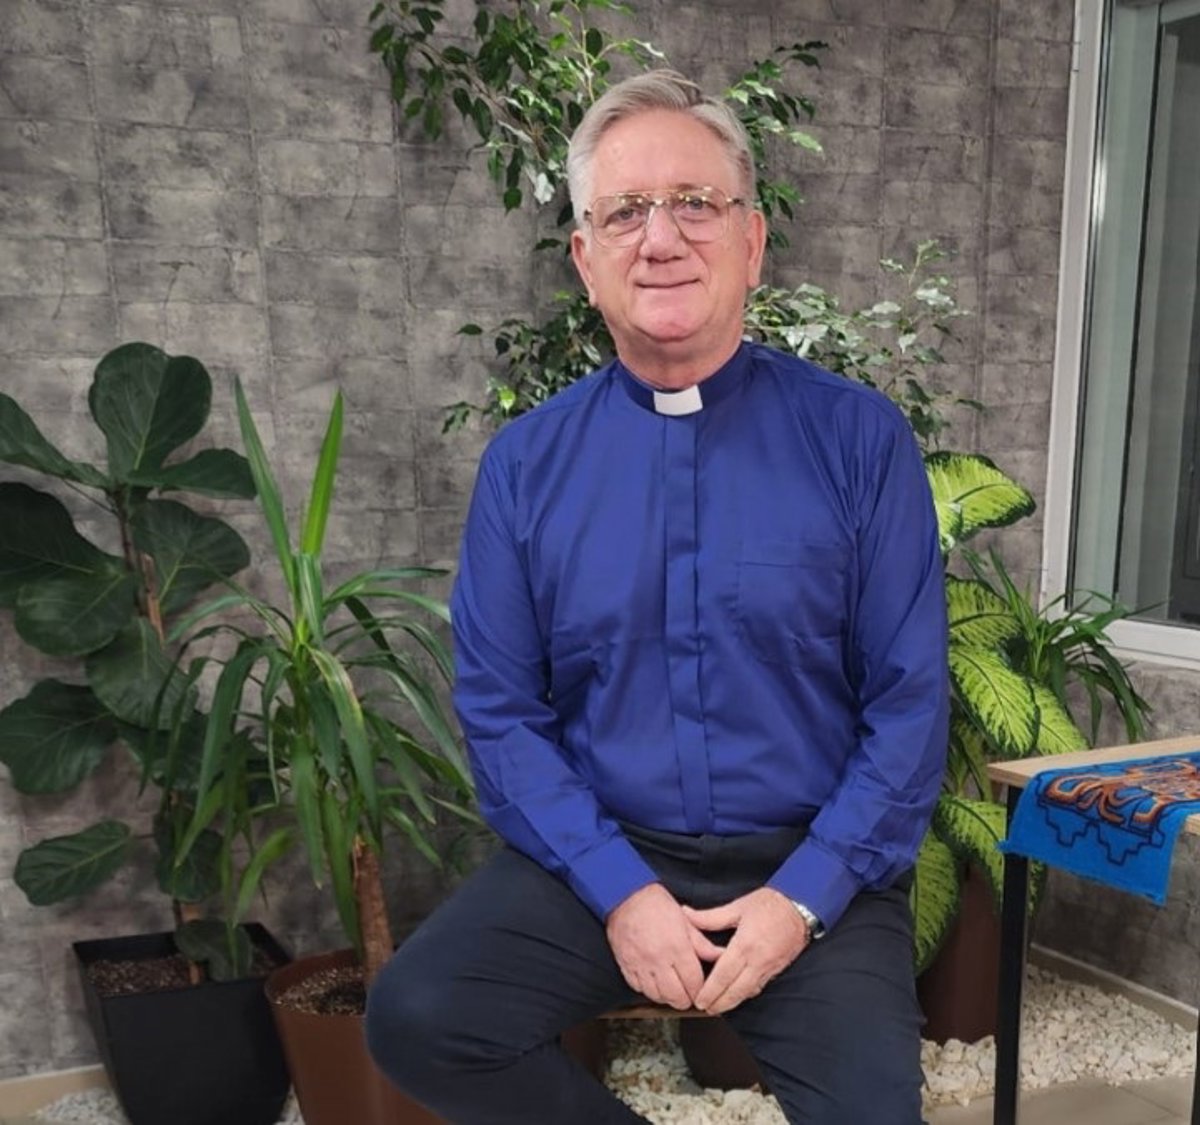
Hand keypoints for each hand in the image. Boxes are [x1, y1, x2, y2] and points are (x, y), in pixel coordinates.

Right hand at [606, 883, 723, 1009]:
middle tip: (688, 995)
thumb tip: (720, 956)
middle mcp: (659, 959)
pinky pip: (638, 988)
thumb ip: (702, 944)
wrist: (625, 895)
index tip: (702, 991)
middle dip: (686, 1000)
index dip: (701, 991)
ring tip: (672, 990)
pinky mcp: (626, 965)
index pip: (694, 983)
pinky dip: (648, 990)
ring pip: (657, 996)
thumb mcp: (685, 920)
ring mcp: (640, 964)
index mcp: (677, 947)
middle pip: (676, 996)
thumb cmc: (656, 904)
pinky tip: (654, 983)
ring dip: (667, 997)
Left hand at [682, 887, 809, 1014]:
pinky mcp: (777, 969)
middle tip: (705, 1009)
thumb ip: (710, 917)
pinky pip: (760, 986)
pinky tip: (738, 995)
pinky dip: (747, 994)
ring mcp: (769, 967)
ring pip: (749, 992)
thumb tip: (687, 915)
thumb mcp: (737, 907)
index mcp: (745, 944)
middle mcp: (758, 960)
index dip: (710, 990)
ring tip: (718, 1007)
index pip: (724, 974)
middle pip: (736, 990)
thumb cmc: (769, 903)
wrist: (800, 906)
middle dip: (719, 1003)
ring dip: (733, 1002)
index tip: (699, 999)